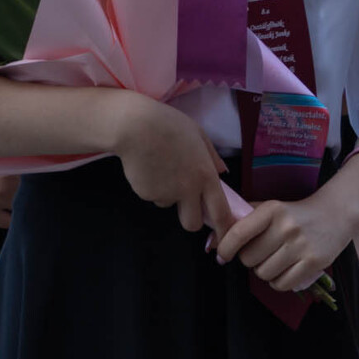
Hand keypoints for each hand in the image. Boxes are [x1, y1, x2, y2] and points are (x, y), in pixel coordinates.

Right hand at [110, 91, 232, 236]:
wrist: (135, 126)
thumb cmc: (170, 125)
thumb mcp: (198, 134)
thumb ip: (211, 156)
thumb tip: (222, 172)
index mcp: (205, 176)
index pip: (220, 212)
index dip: (223, 227)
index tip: (224, 233)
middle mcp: (187, 190)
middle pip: (192, 224)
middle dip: (190, 217)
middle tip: (185, 202)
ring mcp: (165, 194)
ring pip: (169, 205)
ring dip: (168, 195)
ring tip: (161, 167)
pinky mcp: (146, 194)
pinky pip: (153, 195)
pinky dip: (152, 186)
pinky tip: (148, 165)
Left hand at [214, 195, 353, 294]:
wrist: (335, 214)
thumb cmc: (294, 214)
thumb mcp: (270, 208)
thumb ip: (243, 220)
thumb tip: (212, 242)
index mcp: (272, 210)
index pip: (239, 233)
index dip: (225, 248)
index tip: (222, 255)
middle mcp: (286, 227)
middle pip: (249, 259)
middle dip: (250, 260)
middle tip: (260, 253)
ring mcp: (301, 246)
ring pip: (264, 274)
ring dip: (264, 272)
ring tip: (274, 260)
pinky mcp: (313, 262)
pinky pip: (282, 284)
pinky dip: (278, 282)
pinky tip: (285, 270)